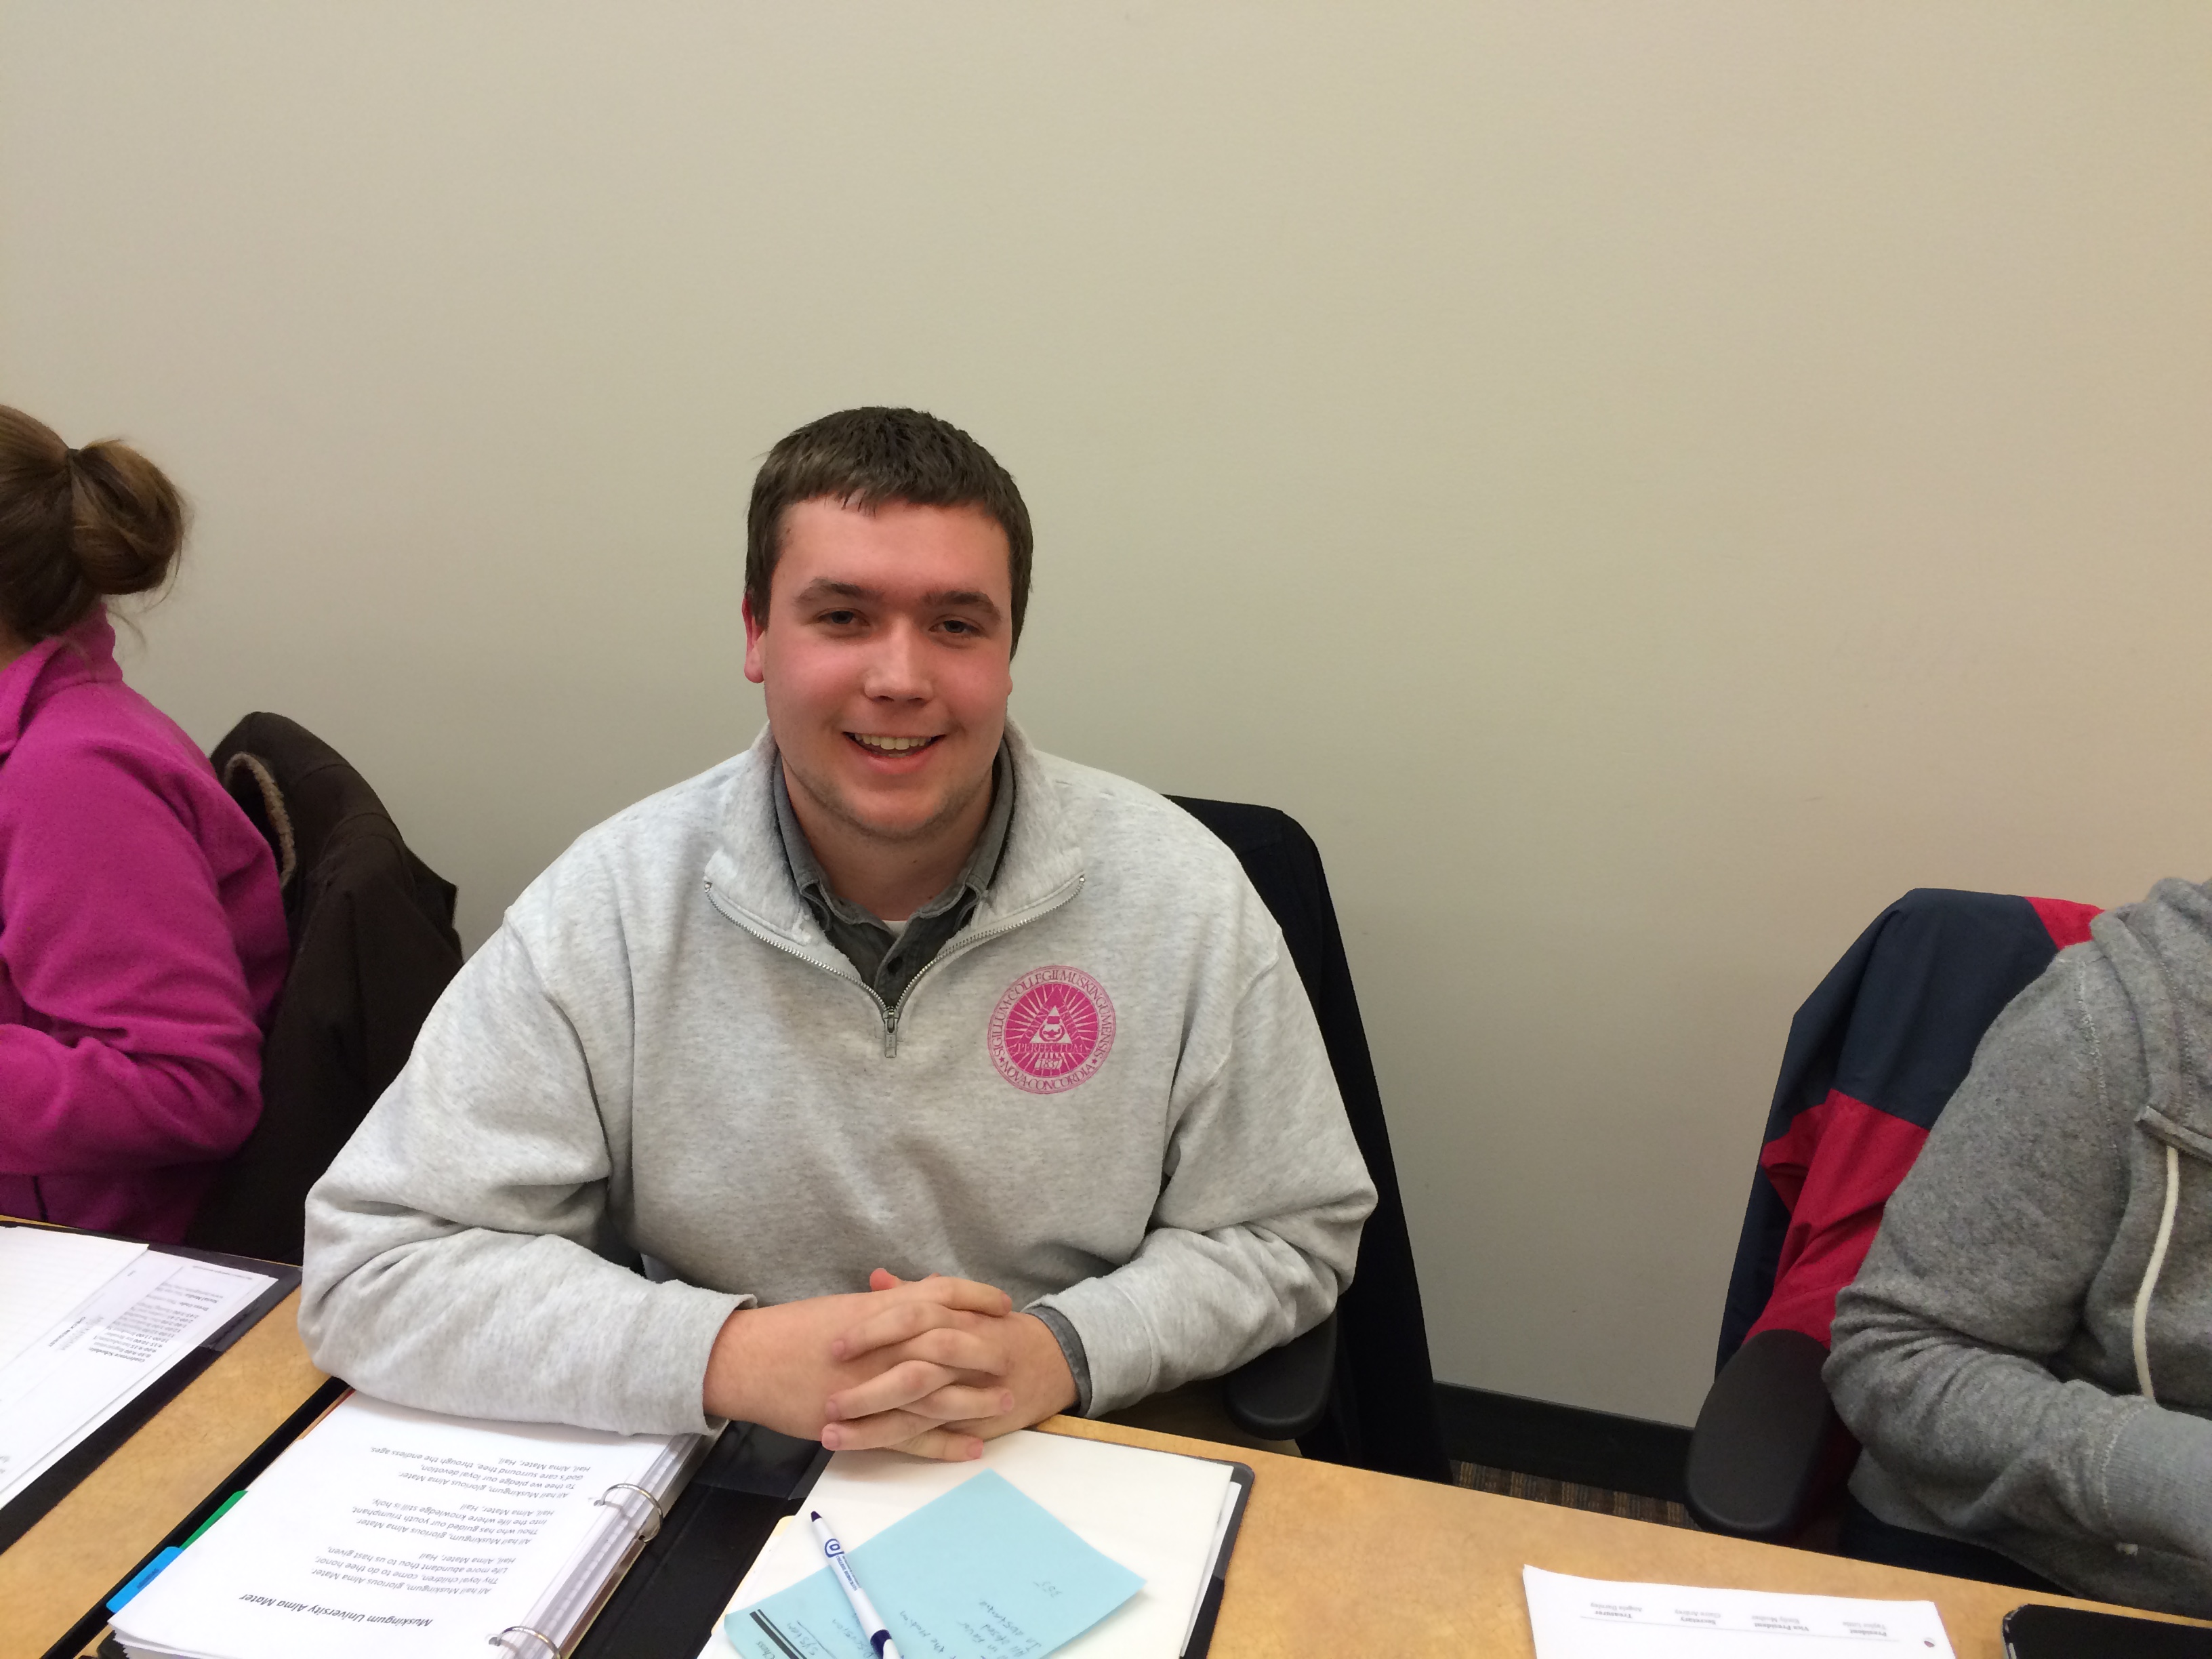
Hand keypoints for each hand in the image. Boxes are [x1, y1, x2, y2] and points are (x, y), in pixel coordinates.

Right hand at [702, 1273, 1012, 1448]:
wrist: (752, 1360)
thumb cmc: (794, 1332)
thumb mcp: (844, 1310)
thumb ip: (882, 1303)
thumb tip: (910, 1292)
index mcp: (881, 1310)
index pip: (942, 1295)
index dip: (977, 1298)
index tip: (1003, 1304)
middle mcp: (886, 1343)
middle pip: (951, 1344)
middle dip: (986, 1351)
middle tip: (1014, 1356)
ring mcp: (878, 1384)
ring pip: (940, 1393)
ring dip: (976, 1399)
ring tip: (1006, 1404)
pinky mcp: (865, 1421)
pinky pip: (915, 1435)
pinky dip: (946, 1442)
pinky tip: (972, 1446)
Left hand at [824, 1270, 1078, 1459]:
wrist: (1052, 1361)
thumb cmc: (997, 1329)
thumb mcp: (960, 1304)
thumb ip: (916, 1291)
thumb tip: (876, 1278)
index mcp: (958, 1318)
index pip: (912, 1319)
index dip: (872, 1331)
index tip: (834, 1344)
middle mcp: (965, 1355)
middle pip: (914, 1369)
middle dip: (868, 1386)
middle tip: (827, 1397)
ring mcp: (969, 1393)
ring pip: (919, 1412)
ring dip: (872, 1425)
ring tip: (829, 1433)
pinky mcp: (974, 1424)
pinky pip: (933, 1438)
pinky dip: (902, 1445)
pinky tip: (866, 1450)